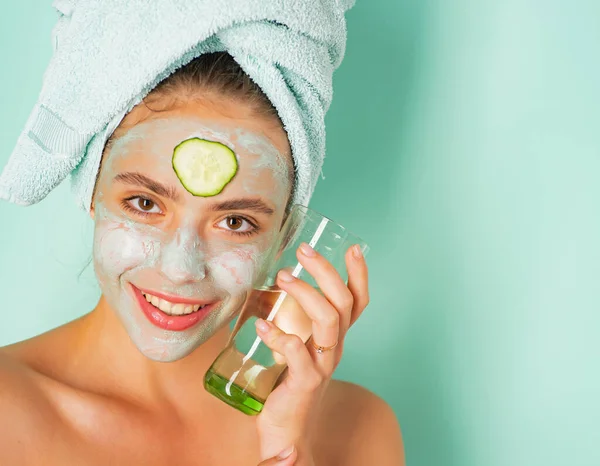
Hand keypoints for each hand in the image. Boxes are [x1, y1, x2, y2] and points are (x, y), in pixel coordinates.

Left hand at [254, 242, 368, 464]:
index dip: (359, 274)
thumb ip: (291, 320)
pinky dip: (280, 336)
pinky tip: (262, 324)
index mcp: (334, 336)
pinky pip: (298, 355)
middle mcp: (334, 348)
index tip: (351, 247)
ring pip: (328, 323)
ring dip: (306, 295)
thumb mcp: (298, 344)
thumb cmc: (289, 381)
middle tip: (303, 251)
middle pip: (344, 303)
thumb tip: (270, 282)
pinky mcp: (305, 383)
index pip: (357, 301)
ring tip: (283, 277)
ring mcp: (322, 365)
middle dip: (327, 272)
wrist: (287, 430)